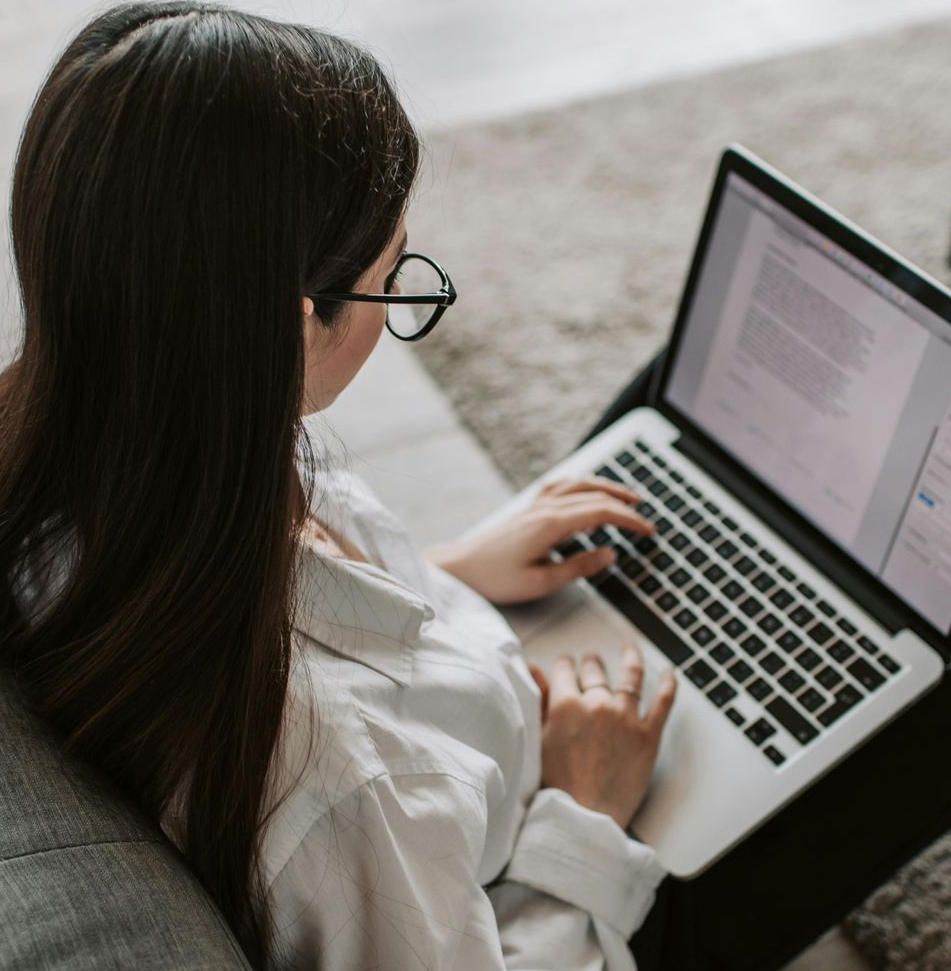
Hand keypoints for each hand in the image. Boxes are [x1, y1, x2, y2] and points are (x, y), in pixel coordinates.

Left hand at [423, 476, 653, 603]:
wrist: (460, 567)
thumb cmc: (495, 578)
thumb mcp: (541, 582)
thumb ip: (579, 567)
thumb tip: (609, 554)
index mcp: (551, 524)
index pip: (601, 512)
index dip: (629, 520)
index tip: (648, 530)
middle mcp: (544, 508)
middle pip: (594, 495)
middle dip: (625, 504)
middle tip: (646, 518)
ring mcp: (535, 504)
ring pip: (578, 484)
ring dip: (606, 487)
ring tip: (627, 497)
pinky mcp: (528, 508)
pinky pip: (561, 486)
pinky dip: (581, 484)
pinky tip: (587, 490)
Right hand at [528, 642, 676, 829]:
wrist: (583, 820)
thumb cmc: (556, 786)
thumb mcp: (539, 739)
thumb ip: (539, 700)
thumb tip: (535, 669)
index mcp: (566, 704)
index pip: (565, 670)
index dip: (564, 666)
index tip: (565, 666)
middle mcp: (597, 704)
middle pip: (595, 671)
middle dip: (591, 664)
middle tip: (591, 663)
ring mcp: (626, 718)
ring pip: (630, 676)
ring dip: (630, 658)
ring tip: (630, 650)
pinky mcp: (648, 736)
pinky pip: (663, 703)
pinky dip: (669, 685)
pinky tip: (670, 673)